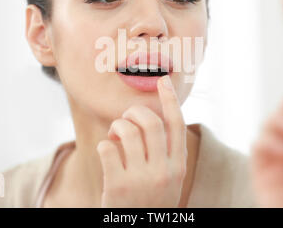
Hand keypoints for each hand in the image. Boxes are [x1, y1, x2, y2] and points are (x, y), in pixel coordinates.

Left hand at [96, 75, 187, 207]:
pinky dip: (104, 144)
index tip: (161, 80)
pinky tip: (106, 152)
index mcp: (178, 167)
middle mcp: (164, 171)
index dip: (169, 100)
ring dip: (116, 127)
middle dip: (133, 113)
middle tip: (125, 119)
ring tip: (114, 137)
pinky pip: (107, 147)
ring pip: (127, 130)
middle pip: (150, 122)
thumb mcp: (167, 180)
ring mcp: (141, 179)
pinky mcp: (118, 186)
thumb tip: (148, 118)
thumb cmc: (148, 201)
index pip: (176, 125)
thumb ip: (164, 154)